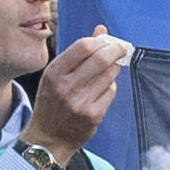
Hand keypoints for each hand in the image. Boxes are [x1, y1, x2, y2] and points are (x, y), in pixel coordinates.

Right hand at [28, 30, 131, 157]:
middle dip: (115, 50)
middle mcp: (66, 87)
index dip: (100, 41)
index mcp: (54, 73)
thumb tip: (101, 30)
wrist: (47, 139)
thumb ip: (78, 53)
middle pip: (100, 59)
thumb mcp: (56, 75)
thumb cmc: (52, 103)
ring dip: (114, 68)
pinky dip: (110, 87)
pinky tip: (102, 90)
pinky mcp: (93, 115)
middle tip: (121, 48)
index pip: (83, 47)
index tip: (108, 40)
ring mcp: (80, 102)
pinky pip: (110, 92)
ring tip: (110, 69)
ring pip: (109, 75)